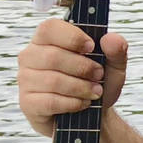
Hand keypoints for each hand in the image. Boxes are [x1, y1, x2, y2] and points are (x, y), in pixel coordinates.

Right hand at [17, 19, 126, 137]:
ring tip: (95, 92)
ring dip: (81, 87)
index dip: (72, 37)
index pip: (49, 28)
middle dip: (83, 67)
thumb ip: (116, 50)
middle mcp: (31, 56)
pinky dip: (73, 103)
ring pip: (53, 80)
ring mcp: (26, 80)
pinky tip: (83, 103)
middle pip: (53, 56)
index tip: (91, 47)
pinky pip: (50, 101)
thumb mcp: (113, 66)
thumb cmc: (98, 83)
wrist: (94, 115)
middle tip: (98, 75)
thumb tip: (111, 38)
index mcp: (47, 40)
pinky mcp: (27, 103)